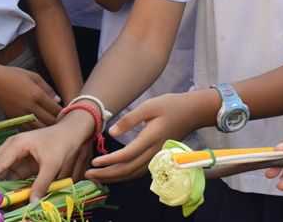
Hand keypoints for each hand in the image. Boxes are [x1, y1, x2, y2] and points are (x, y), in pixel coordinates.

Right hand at [0, 63, 61, 126]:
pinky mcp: (14, 119)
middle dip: (57, 122)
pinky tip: (40, 128)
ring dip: (47, 129)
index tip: (68, 114)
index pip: (55, 109)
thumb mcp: (33, 76)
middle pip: (49, 121)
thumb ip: (47, 88)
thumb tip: (58, 100)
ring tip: (53, 128)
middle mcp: (30, 106)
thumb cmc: (14, 75)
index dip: (63, 113)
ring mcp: (21, 115)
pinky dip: (36, 130)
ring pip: (39, 128)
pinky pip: (28, 129)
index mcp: (37, 94)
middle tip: (63, 123)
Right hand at [0, 113, 95, 201]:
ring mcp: (15, 154)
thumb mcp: (52, 165)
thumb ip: (41, 184)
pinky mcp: (21, 161)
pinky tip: (2, 194)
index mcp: (16, 145)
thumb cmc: (61, 143)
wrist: (72, 132)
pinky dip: (6, 184)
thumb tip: (32, 203)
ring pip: (0, 171)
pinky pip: (10, 174)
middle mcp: (11, 148)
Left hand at [87, 91, 201, 182]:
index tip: (94, 162)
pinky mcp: (158, 158)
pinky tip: (114, 174)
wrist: (193, 112)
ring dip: (114, 177)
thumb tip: (111, 132)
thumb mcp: (149, 106)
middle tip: (88, 174)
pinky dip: (125, 175)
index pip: (127, 155)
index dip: (110, 161)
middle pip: (129, 169)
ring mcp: (157, 157)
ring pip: (134, 173)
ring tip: (97, 177)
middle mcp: (154, 152)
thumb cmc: (170, 105)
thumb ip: (129, 119)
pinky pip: (139, 171)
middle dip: (107, 174)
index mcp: (151, 138)